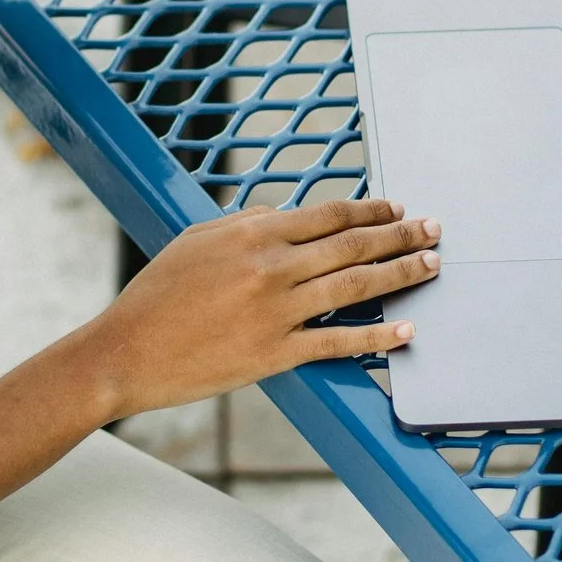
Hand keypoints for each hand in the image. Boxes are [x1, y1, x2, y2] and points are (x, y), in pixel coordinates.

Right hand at [74, 200, 439, 418]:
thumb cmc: (157, 294)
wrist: (127, 351)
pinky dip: (377, 338)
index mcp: (253, 233)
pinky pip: (338, 343)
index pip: (328, 213)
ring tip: (432, 266)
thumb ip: (246, 223)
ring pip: (355, 287)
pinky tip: (406, 331)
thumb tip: (285, 214)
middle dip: (400, 235)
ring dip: (401, 274)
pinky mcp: (276, 353)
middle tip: (435, 230)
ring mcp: (277, 311)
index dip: (370, 209)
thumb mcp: (197, 240)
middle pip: (352, 244)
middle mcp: (271, 267)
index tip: (398, 208)